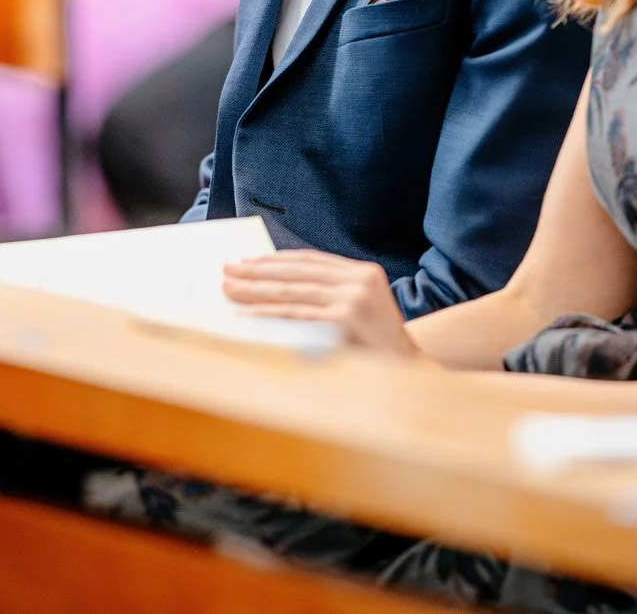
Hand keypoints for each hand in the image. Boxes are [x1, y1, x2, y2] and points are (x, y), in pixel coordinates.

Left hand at [222, 250, 418, 355]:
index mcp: (363, 272)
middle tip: (226, 271)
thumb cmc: (374, 347)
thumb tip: (268, 285)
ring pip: (292, 292)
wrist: (409, 376)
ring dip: (255, 291)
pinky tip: (246, 316)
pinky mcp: (344, 321)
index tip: (246, 261)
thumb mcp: (356, 310)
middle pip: (297, 272)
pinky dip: (267, 315)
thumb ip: (326, 294)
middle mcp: (360, 280)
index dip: (274, 259)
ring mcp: (354, 299)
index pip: (310, 259)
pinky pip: (296, 316)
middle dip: (258, 272)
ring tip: (229, 290)